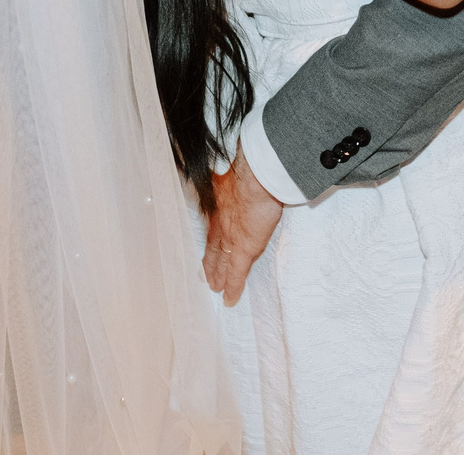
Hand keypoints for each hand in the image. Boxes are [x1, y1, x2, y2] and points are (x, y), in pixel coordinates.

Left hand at [204, 151, 284, 304]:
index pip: (213, 228)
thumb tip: (222, 164)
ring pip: (223, 263)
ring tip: (216, 289)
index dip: (211, 240)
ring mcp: (231, 238)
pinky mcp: (244, 249)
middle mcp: (221, 223)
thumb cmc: (249, 168)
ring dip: (220, 277)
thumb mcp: (232, 170)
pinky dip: (234, 288)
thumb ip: (228, 173)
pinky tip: (230, 300)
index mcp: (220, 205)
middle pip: (214, 248)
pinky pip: (237, 274)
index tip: (208, 248)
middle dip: (211, 263)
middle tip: (207, 276)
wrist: (255, 176)